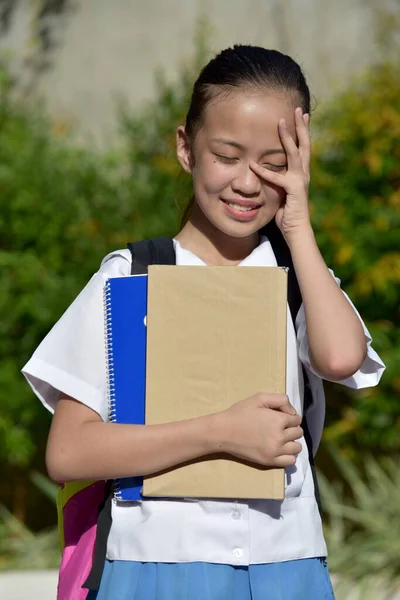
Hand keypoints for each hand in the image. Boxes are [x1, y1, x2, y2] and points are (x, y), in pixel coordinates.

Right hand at [215, 393, 302, 467]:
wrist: (223, 432)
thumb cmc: (240, 413)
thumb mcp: (259, 398)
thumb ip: (280, 400)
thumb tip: (292, 412)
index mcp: (278, 420)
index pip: (297, 419)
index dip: (290, 416)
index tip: (280, 417)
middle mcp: (280, 437)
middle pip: (298, 433)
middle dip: (291, 428)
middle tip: (279, 427)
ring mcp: (275, 451)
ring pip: (297, 448)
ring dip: (291, 442)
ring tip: (280, 438)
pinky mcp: (269, 461)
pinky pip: (290, 461)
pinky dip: (288, 455)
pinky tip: (280, 449)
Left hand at [250, 107, 311, 241]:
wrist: (297, 231)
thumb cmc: (287, 214)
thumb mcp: (279, 192)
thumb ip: (274, 180)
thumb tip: (263, 171)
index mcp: (301, 173)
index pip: (303, 148)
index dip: (302, 132)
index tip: (301, 116)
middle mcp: (303, 174)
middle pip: (304, 144)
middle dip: (301, 126)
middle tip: (298, 109)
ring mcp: (300, 181)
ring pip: (294, 154)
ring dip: (287, 137)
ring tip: (282, 122)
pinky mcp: (294, 190)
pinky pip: (277, 177)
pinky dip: (264, 171)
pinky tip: (253, 165)